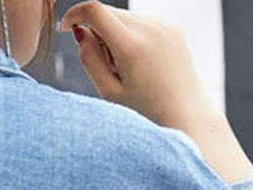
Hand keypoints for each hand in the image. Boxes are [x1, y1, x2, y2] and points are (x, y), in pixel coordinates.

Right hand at [57, 0, 218, 130]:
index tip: (66, 28)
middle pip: (108, 12)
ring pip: (124, 18)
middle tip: (104, 66)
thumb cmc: (145, 112)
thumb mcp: (109, 92)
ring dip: (115, 36)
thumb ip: (90, 59)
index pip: (94, 10)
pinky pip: (142, 23)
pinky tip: (141, 66)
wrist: (186, 116)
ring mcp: (164, 25)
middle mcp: (149, 29)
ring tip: (127, 70)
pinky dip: (132, 38)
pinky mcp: (173, 28)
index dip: (74, 14)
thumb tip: (81, 32)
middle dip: (96, 32)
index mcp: (131, 47)